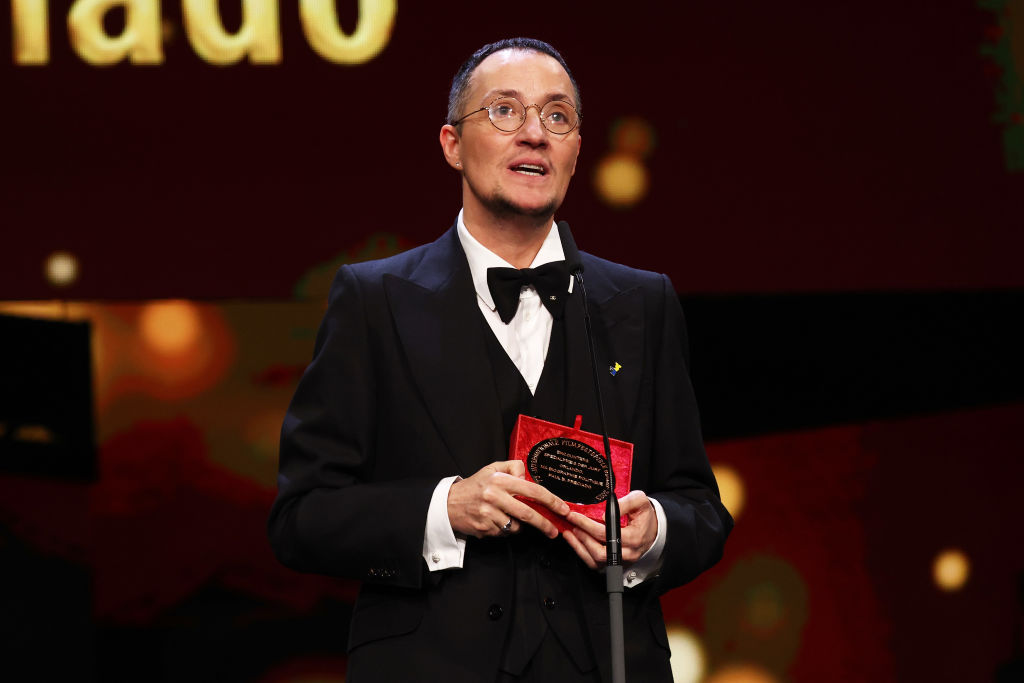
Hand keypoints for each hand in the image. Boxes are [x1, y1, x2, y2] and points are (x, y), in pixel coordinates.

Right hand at [447, 460, 569, 538]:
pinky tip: (494, 521)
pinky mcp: (484, 528)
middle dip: (545, 524)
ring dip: (518, 526)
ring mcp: (489, 514)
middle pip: (528, 514)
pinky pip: (503, 533)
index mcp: (500, 480)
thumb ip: (513, 467)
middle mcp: (495, 497)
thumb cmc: (475, 486)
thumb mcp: (492, 469)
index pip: (533, 490)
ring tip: (507, 517)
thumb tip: (528, 477)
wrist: (448, 503)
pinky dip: (503, 530)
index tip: (563, 508)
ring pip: (515, 527)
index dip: (551, 500)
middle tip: (554, 530)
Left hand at [561, 490, 658, 569]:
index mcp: (634, 538)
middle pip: (599, 551)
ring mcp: (620, 561)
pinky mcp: (613, 563)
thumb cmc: (645, 515)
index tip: (576, 516)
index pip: (606, 534)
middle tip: (571, 522)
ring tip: (569, 531)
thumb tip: (605, 513)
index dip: (588, 526)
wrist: (652, 529)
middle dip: (582, 536)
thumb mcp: (639, 501)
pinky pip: (595, 564)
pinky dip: (582, 553)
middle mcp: (627, 553)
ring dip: (579, 546)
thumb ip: (625, 503)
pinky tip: (574, 541)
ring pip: (595, 561)